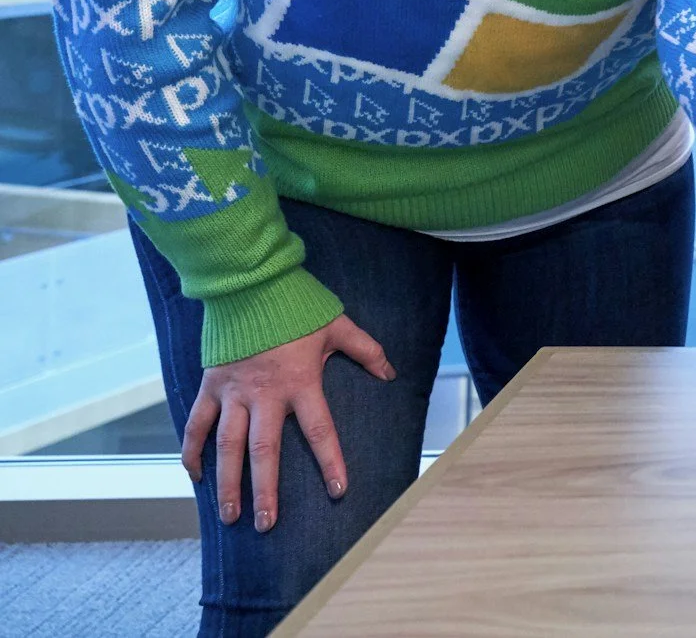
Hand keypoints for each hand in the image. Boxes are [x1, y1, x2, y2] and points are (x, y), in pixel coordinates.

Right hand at [183, 314, 394, 531]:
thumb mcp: (339, 326)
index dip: (330, 461)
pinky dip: (191, 451)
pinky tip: (194, 476)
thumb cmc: (297, 307)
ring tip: (228, 515)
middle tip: (265, 524)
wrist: (250, 284)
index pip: (320, 430)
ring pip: (226, 447)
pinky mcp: (209, 386)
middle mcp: (264, 395)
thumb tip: (391, 372)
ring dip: (227, 483)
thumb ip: (366, 350)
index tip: (337, 490)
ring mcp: (233, 393)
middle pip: (264, 451)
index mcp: (300, 383)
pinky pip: (196, 425)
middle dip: (265, 490)